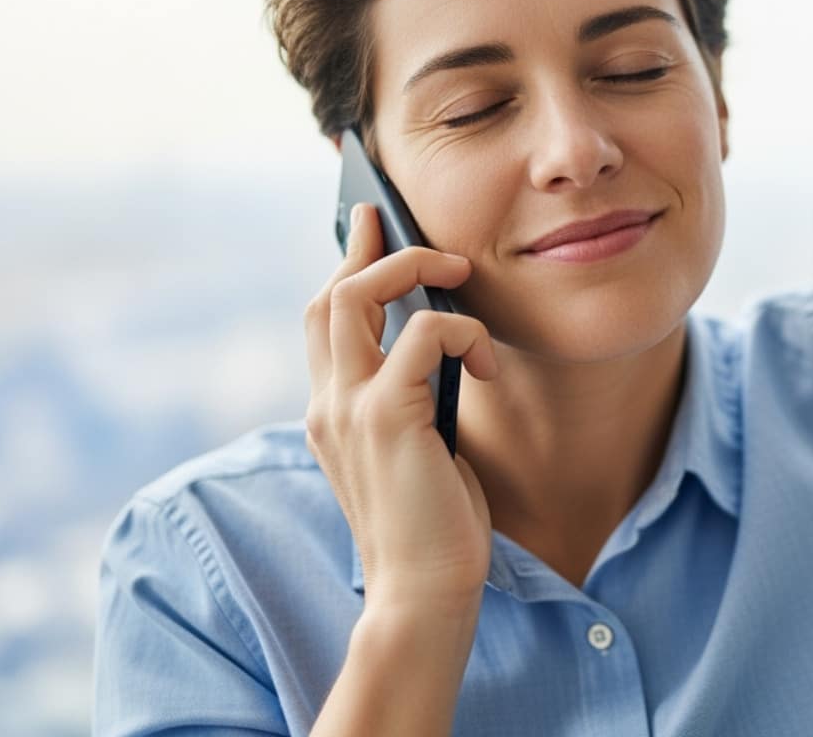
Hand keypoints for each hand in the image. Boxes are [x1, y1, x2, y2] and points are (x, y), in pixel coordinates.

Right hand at [303, 202, 499, 616]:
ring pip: (359, 295)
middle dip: (369, 249)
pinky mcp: (387, 416)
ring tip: (459, 273)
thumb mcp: (414, 445)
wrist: (422, 591)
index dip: (344, 268)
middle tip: (398, 221)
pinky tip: (490, 369)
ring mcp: (349, 407)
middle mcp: (327, 403)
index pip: (322, 320)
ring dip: (414, 269)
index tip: (366, 229)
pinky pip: (427, 333)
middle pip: (330, 295)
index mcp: (330, 411)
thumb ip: (409, 396)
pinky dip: (466, 334)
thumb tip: (437, 338)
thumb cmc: (431, 523)